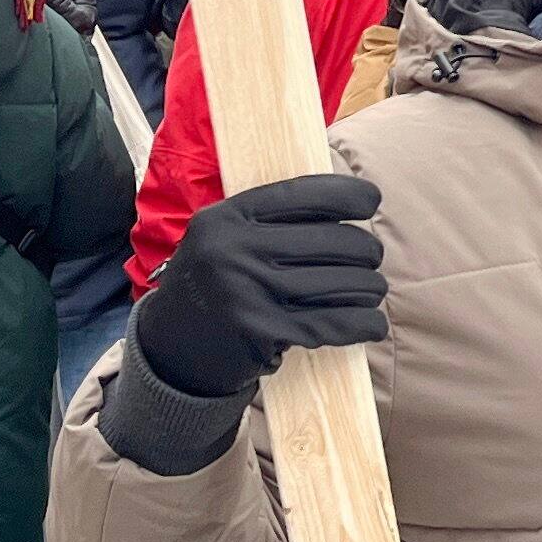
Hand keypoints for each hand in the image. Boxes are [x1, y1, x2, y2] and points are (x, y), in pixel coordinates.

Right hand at [130, 174, 388, 401]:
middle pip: (335, 240)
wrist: (169, 348)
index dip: (348, 194)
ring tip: (371, 290)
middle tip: (370, 260)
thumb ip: (269, 218)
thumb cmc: (213, 284)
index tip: (371, 201)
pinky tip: (372, 324)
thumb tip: (346, 198)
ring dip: (370, 288)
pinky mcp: (263, 332)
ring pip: (343, 282)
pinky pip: (334, 323)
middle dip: (366, 251)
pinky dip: (364, 323)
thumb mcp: (223, 237)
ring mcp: (248, 292)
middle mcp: (234, 250)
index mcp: (227, 217)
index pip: (303, 193)